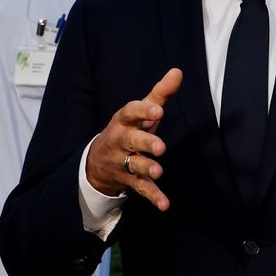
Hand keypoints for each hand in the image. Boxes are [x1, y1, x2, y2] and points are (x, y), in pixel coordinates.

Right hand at [86, 68, 182, 211]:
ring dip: (146, 169)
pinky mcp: (128, 181)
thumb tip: (178, 71)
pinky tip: (164, 204)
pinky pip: (141, 189)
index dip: (144, 111)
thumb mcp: (140, 111)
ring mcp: (123, 162)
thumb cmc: (128, 129)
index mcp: (123, 121)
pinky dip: (153, 197)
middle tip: (160, 147)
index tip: (158, 110)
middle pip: (132, 140)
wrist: (96, 161)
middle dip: (145, 143)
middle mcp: (121, 141)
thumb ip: (159, 94)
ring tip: (158, 171)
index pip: (130, 112)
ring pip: (134, 165)